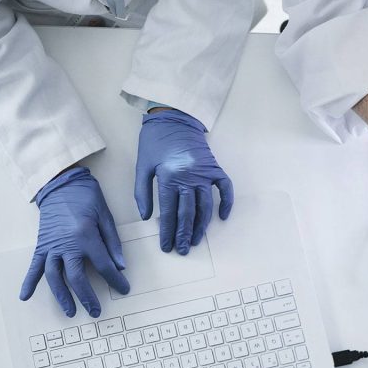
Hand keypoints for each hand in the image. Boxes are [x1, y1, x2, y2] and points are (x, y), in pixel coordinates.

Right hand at [20, 167, 129, 316]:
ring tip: (70, 312)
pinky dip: (29, 282)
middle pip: (77, 278)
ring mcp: (51, 246)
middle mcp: (67, 245)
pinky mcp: (41, 245)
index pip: (104, 265)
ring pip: (55, 277)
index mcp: (86, 236)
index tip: (123, 289)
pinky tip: (25, 296)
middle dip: (87, 297)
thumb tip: (120, 266)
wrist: (60, 183)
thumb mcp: (105, 216)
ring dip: (62, 297)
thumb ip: (113, 243)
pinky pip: (34, 267)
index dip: (115, 280)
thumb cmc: (86, 197)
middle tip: (96, 312)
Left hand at [135, 109, 233, 254]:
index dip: (167, 232)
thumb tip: (146, 217)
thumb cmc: (155, 141)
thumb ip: (142, 193)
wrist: (173, 117)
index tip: (166, 246)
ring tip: (196, 241)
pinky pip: (224, 188)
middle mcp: (189, 177)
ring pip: (205, 206)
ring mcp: (204, 173)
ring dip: (201, 226)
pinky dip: (225, 203)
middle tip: (182, 250)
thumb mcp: (142, 166)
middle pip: (188, 213)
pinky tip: (222, 217)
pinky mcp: (214, 168)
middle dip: (184, 235)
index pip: (169, 212)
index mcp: (169, 177)